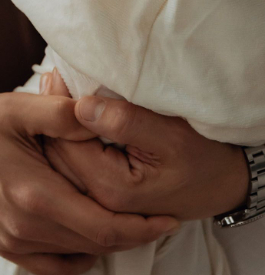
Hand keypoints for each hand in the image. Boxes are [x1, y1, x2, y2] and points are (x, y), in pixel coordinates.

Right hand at [0, 67, 179, 274]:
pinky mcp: (5, 247)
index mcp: (35, 194)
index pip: (104, 228)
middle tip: (158, 220)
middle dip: (134, 236)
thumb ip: (66, 114)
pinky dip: (78, 260)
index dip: (142, 228)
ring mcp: (13, 241)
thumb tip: (105, 117)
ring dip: (108, 244)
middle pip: (97, 245)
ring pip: (79, 256)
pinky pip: (52, 268)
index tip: (168, 219)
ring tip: (130, 223)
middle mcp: (25, 226)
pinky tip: (90, 242)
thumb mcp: (23, 108)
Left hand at [38, 71, 249, 221]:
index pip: (65, 142)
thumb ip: (127, 122)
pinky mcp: (99, 192)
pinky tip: (73, 114)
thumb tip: (81, 106)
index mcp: (110, 187)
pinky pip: (70, 161)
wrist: (223, 186)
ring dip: (57, 126)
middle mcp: (96, 199)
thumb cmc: (203, 159)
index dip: (59, 106)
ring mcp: (96, 200)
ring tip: (61, 90)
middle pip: (55, 151)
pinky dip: (67, 136)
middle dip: (52, 115)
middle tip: (55, 76)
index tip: (61, 74)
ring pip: (58, 158)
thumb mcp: (173, 136)